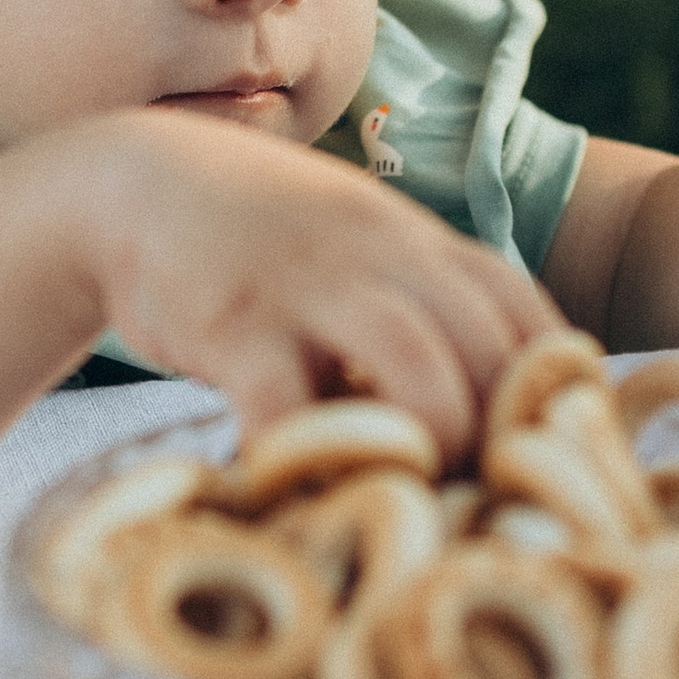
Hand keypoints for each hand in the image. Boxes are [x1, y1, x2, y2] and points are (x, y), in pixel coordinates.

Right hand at [82, 108, 559, 470]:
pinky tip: (305, 494)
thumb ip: (417, 304)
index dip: (545, 387)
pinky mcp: (232, 324)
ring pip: (413, 362)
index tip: (537, 453)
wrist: (133, 182)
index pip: (520, 306)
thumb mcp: (354, 246)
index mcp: (416, 239)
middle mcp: (378, 253)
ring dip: (431, 441)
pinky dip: (307, 459)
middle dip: (497, 432)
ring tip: (413, 495)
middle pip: (485, 342)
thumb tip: (485, 404)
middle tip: (476, 496)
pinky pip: (285, 404)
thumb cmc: (259, 238)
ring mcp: (307, 284)